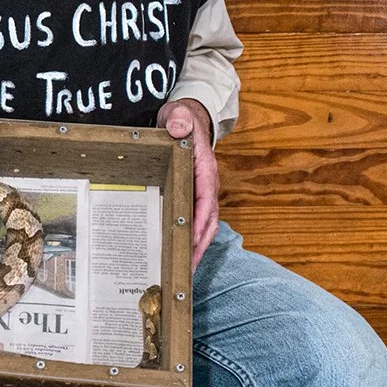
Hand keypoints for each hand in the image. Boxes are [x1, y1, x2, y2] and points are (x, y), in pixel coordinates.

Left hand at [159, 98, 217, 265]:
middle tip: (188, 268)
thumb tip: (180, 128)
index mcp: (205, 170)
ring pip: (203, 224)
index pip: (206, 200)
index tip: (194, 241)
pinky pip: (193, 220)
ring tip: (185, 269)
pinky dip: (189, 237)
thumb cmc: (183, 120)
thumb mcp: (179, 116)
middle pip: (208, 220)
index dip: (201, 222)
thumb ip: (180, 121)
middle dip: (200, 245)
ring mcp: (200, 191)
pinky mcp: (192, 194)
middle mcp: (206, 184)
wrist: (186, 119)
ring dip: (196, 246)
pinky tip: (178, 251)